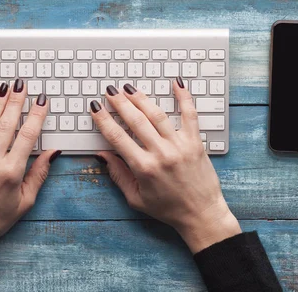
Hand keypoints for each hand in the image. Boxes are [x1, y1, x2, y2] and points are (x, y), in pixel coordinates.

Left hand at [0, 80, 59, 261]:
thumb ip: (39, 174)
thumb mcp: (26, 200)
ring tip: (3, 87)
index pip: (28, 136)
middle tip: (21, 84)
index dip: (36, 115)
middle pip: (6, 125)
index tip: (42, 100)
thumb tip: (53, 152)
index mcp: (11, 173)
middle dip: (16, 102)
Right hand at [91, 78, 240, 252]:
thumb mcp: (136, 198)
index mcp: (143, 168)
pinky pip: (190, 114)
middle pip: (135, 120)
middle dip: (119, 102)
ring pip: (157, 115)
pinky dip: (184, 97)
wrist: (201, 214)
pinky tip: (176, 83)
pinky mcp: (195, 142)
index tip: (96, 108)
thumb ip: (118, 174)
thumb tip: (102, 154)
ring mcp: (179, 146)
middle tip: (110, 91)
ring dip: (141, 98)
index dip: (103, 120)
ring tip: (129, 88)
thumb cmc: (168, 209)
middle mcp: (161, 154)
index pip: (117, 137)